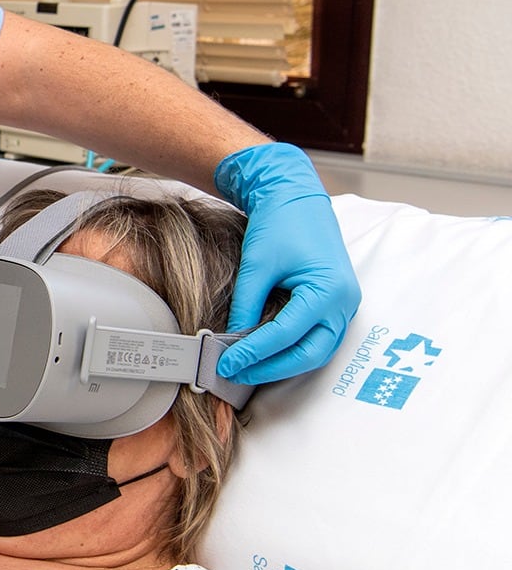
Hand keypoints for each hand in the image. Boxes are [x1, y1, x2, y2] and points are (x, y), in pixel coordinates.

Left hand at [214, 143, 360, 384]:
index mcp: (327, 291)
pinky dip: (292, 351)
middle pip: (309, 354)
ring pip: (316, 352)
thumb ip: (246, 305)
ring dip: (282, 364)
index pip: (286, 334)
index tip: (226, 363)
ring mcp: (343, 307)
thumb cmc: (282, 224)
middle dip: (270, 368)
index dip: (254, 352)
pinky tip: (266, 354)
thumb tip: (230, 340)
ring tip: (247, 368)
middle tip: (235, 372)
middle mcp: (343, 304)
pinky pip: (317, 339)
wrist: (297, 197)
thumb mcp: (258, 265)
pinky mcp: (335, 306)